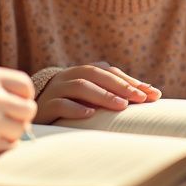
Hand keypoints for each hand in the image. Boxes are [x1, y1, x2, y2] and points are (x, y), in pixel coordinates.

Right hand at [0, 66, 35, 162]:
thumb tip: (27, 104)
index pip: (25, 85)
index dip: (24, 95)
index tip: (17, 102)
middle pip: (29, 109)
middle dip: (22, 116)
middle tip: (8, 119)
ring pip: (21, 130)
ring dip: (11, 132)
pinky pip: (8, 146)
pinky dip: (0, 145)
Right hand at [35, 62, 160, 123]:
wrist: (33, 114)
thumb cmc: (70, 107)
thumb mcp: (92, 99)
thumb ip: (116, 93)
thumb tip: (152, 93)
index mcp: (82, 72)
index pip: (109, 71)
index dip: (130, 81)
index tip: (152, 95)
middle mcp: (69, 76)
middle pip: (95, 74)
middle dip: (120, 85)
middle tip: (140, 98)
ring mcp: (55, 89)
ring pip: (79, 86)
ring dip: (102, 95)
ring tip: (121, 106)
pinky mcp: (45, 106)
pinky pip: (60, 104)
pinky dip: (76, 108)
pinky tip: (90, 114)